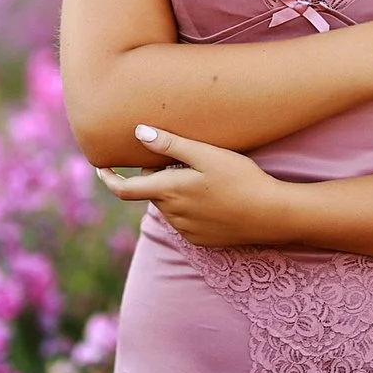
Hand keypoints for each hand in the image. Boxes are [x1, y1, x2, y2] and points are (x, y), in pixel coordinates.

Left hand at [97, 127, 288, 247]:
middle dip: (158, 177)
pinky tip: (215, 199)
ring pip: (169, 206)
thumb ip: (170, 144)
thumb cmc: (241, 178)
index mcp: (168, 191)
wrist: (271, 215)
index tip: (101, 168)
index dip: (108, 179)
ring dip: (175, 192)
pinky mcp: (200, 240)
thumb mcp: (207, 155)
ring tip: (206, 178)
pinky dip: (190, 208)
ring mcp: (186, 230)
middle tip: (184, 159)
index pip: (124, 189)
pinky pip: (185, 221)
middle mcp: (171, 214)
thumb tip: (138, 133)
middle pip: (152, 193)